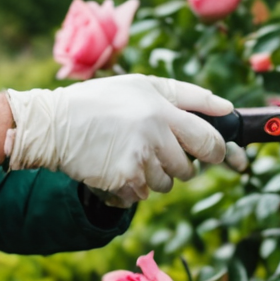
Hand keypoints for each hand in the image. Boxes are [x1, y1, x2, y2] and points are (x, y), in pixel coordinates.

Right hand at [5, 75, 236, 204]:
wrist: (54, 125)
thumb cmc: (100, 101)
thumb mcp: (141, 85)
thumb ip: (185, 95)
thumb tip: (226, 108)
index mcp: (162, 110)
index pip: (209, 140)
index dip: (218, 151)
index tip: (218, 154)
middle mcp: (154, 135)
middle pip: (188, 168)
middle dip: (180, 166)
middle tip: (158, 152)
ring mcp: (138, 160)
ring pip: (165, 184)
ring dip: (153, 176)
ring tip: (129, 155)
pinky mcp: (123, 181)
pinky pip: (141, 195)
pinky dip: (132, 187)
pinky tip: (114, 167)